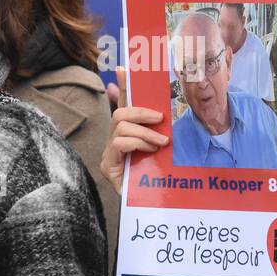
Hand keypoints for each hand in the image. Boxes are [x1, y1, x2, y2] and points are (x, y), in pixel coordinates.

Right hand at [98, 66, 166, 191]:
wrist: (152, 207)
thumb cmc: (160, 179)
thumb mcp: (166, 149)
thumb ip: (163, 131)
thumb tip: (168, 112)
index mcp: (129, 134)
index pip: (124, 104)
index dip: (123, 86)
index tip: (125, 68)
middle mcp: (115, 141)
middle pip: (120, 113)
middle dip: (141, 111)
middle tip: (160, 119)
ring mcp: (109, 154)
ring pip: (120, 125)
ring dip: (145, 131)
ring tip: (161, 143)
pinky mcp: (108, 166)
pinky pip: (119, 142)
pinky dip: (137, 142)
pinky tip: (149, 150)